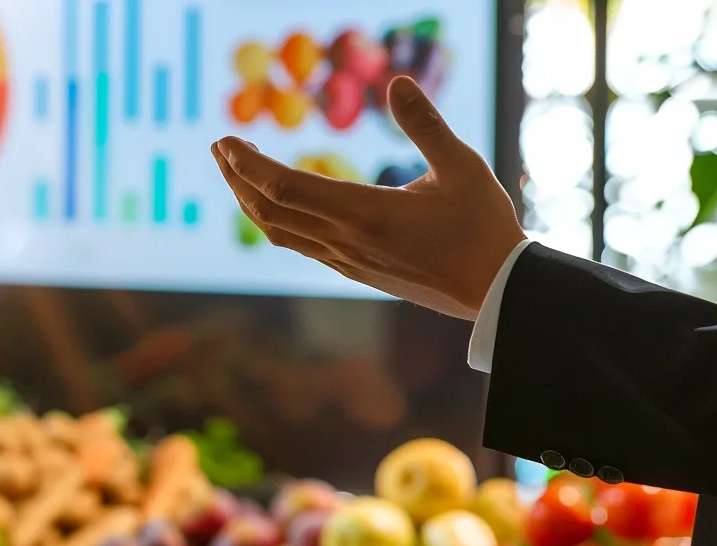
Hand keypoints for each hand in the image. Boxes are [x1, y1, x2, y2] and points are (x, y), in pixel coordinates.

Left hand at [213, 76, 525, 320]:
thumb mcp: (461, 166)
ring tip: (237, 173)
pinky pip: (300, 244)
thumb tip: (397, 81)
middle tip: (219, 149)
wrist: (496, 292)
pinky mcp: (355, 271)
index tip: (225, 140)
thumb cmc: (483, 228)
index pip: (284, 186)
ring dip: (251, 199)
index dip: (247, 163)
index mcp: (364, 213)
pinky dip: (276, 219)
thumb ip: (425, 124)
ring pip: (280, 231)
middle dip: (237, 177)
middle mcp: (345, 240)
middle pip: (269, 208)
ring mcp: (347, 260)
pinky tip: (277, 204)